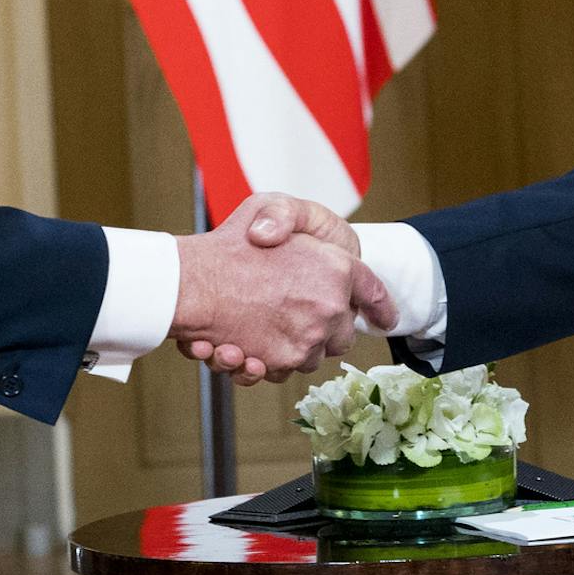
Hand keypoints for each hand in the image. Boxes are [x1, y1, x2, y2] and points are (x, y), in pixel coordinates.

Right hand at [171, 210, 394, 386]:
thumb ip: (293, 217)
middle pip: (344, 333)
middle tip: (300, 313)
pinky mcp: (282, 362)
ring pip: (315, 355)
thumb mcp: (268, 204)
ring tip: (266, 328)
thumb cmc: (227, 243)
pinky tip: (246, 349)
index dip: (380, 305)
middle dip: (328, 328)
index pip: (373, 291)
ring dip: (297, 346)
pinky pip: (286, 370)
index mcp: (337, 268)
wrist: (188, 282)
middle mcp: (330, 307)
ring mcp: (307, 338)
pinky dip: (269, 363)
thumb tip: (304, 244)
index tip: (385, 316)